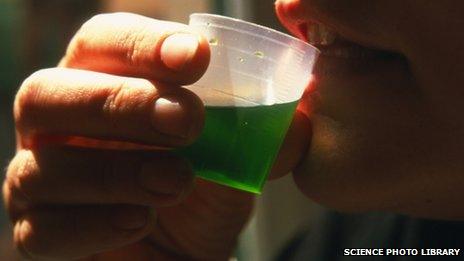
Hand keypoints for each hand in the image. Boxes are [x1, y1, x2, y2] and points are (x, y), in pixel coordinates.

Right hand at [2, 13, 261, 259]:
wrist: (184, 253)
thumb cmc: (203, 194)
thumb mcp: (236, 159)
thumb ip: (256, 134)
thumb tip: (291, 122)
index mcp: (101, 85)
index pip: (100, 43)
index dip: (141, 43)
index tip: (196, 56)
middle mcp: (58, 125)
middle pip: (48, 93)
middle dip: (120, 103)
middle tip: (186, 121)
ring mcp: (39, 179)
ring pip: (41, 166)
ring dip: (116, 172)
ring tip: (177, 182)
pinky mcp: (39, 230)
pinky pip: (40, 229)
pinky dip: (92, 225)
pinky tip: (139, 222)